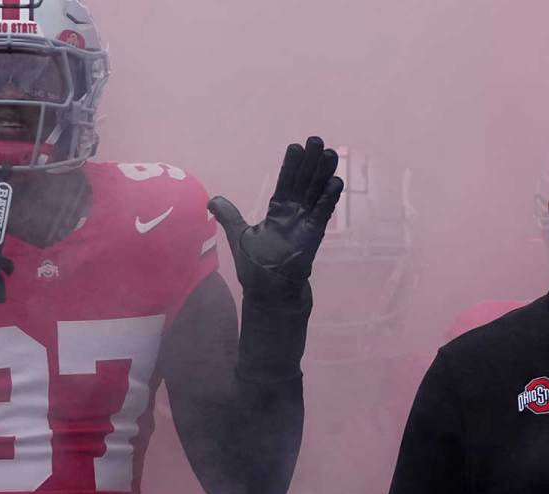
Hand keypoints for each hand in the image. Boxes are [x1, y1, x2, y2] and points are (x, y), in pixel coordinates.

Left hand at [208, 136, 344, 293]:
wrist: (271, 297)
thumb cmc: (257, 271)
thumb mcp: (240, 238)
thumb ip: (230, 217)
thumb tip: (212, 200)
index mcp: (278, 213)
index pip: (287, 183)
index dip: (292, 165)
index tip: (297, 146)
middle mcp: (294, 217)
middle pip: (305, 183)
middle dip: (311, 162)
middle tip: (318, 140)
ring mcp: (305, 227)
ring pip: (316, 195)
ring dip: (323, 175)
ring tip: (331, 154)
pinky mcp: (312, 240)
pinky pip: (322, 216)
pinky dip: (328, 200)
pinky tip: (336, 182)